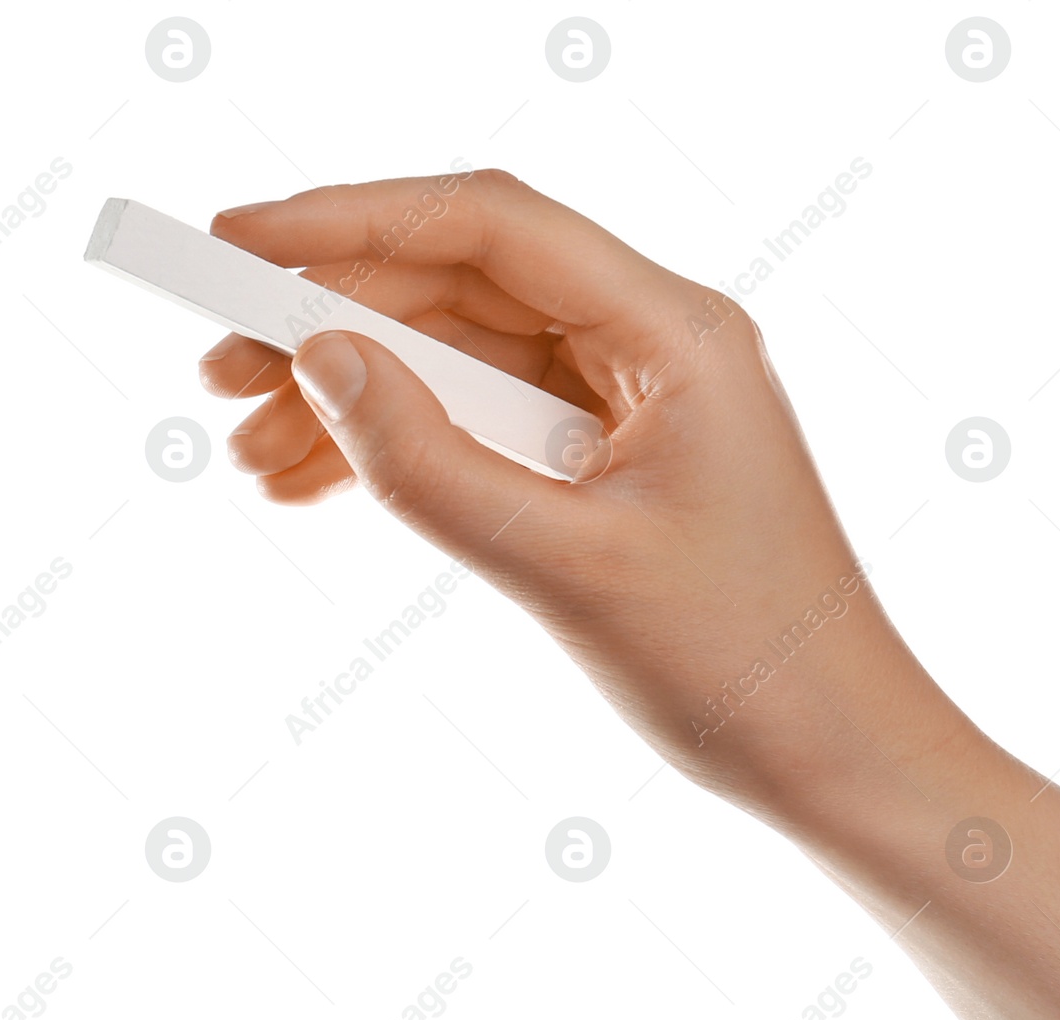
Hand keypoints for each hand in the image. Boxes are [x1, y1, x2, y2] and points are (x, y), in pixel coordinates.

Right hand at [199, 171, 974, 821]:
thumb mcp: (566, 567)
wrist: (838, 756)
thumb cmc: (744, 668)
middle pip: (469, 286)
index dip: (350, 222)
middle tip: (221, 375)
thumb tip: (319, 359)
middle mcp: (664, 347)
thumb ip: (434, 463)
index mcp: (678, 337)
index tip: (234, 243)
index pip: (490, 227)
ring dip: (366, 395)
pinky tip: (329, 483)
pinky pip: (502, 425)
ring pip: (474, 360)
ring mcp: (646, 405)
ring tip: (258, 456)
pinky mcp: (627, 464)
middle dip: (339, 321)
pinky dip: (421, 447)